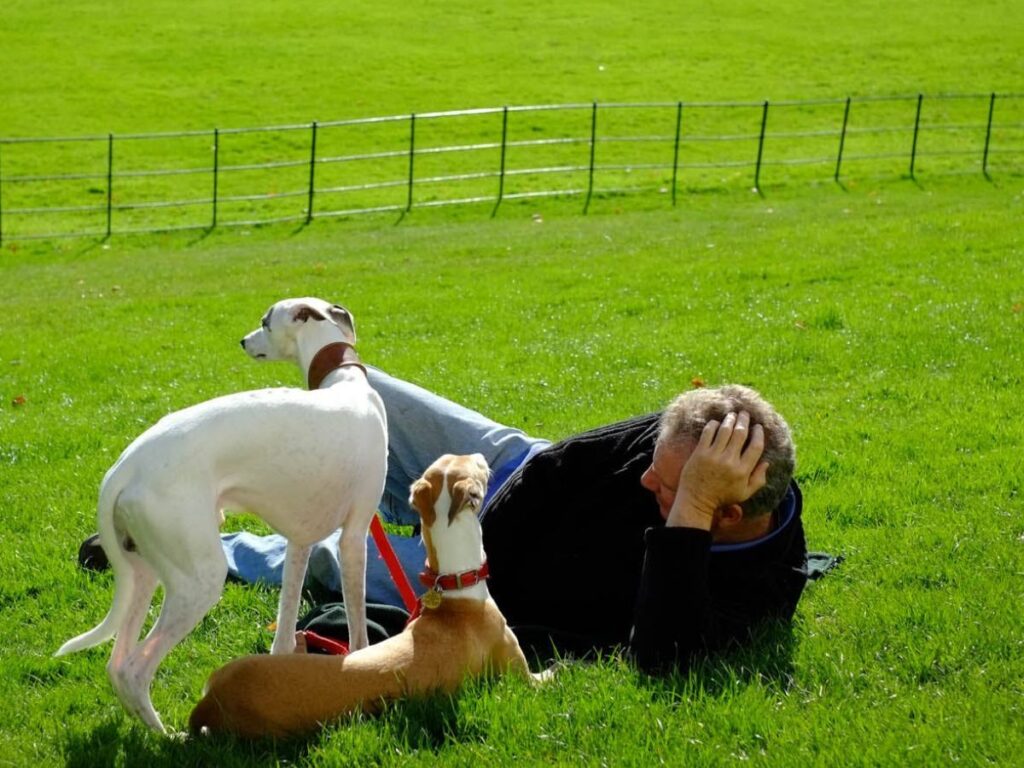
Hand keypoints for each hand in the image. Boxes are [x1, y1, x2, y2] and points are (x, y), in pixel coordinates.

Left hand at [665, 411, 768, 528]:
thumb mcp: (745, 493)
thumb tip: (767, 462)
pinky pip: (708, 433)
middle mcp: (729, 461)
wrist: (697, 500)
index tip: (758, 427)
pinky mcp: (700, 453)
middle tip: (744, 414)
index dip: (758, 434)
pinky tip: (716, 423)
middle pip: (741, 434)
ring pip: (725, 430)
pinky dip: (713, 425)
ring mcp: (713, 456)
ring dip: (730, 419)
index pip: (756, 446)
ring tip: (732, 415)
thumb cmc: (722, 497)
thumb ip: (758, 479)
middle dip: (744, 421)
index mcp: (743, 471)